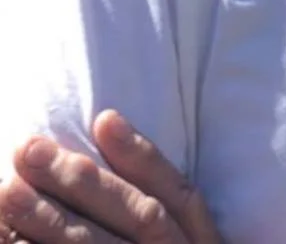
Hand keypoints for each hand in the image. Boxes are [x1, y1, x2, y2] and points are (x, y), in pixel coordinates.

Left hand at [0, 111, 220, 242]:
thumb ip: (162, 210)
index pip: (176, 195)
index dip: (142, 156)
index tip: (105, 118)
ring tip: (7, 190)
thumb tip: (107, 133)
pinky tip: (6, 239)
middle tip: (29, 150)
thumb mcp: (190, 241)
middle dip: (83, 184)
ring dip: (49, 222)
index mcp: (201, 243)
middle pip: (135, 217)